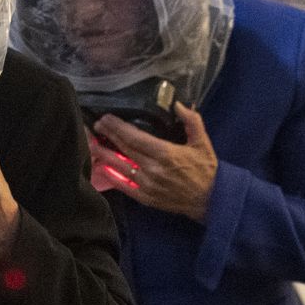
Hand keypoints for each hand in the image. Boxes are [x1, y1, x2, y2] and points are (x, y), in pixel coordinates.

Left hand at [91, 104, 217, 221]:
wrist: (212, 200)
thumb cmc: (206, 170)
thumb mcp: (202, 142)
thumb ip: (191, 120)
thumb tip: (178, 104)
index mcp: (165, 153)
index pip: (134, 137)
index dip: (117, 127)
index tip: (106, 119)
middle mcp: (153, 168)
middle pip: (124, 149)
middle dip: (108, 136)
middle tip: (95, 126)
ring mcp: (148, 184)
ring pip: (120, 167)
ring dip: (104, 155)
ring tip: (92, 144)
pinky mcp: (147, 198)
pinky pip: (125, 186)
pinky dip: (112, 177)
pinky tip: (102, 169)